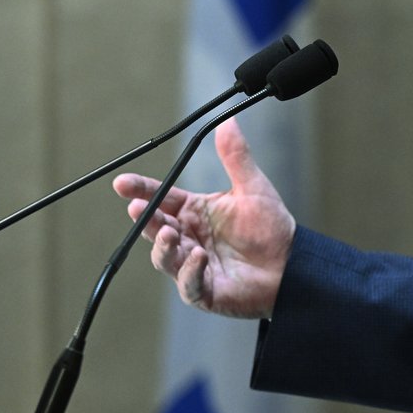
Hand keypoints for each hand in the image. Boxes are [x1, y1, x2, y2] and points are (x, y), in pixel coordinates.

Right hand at [112, 117, 295, 318]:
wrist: (290, 264)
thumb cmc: (269, 227)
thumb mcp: (252, 187)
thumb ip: (235, 156)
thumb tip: (227, 122)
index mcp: (194, 212)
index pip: (161, 198)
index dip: (140, 190)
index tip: (122, 183)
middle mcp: (188, 237)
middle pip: (155, 227)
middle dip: (144, 219)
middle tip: (136, 208)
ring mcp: (192, 265)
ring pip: (165, 256)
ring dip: (162, 245)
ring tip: (167, 232)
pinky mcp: (203, 290)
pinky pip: (188, 283)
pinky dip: (190, 270)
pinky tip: (198, 256)